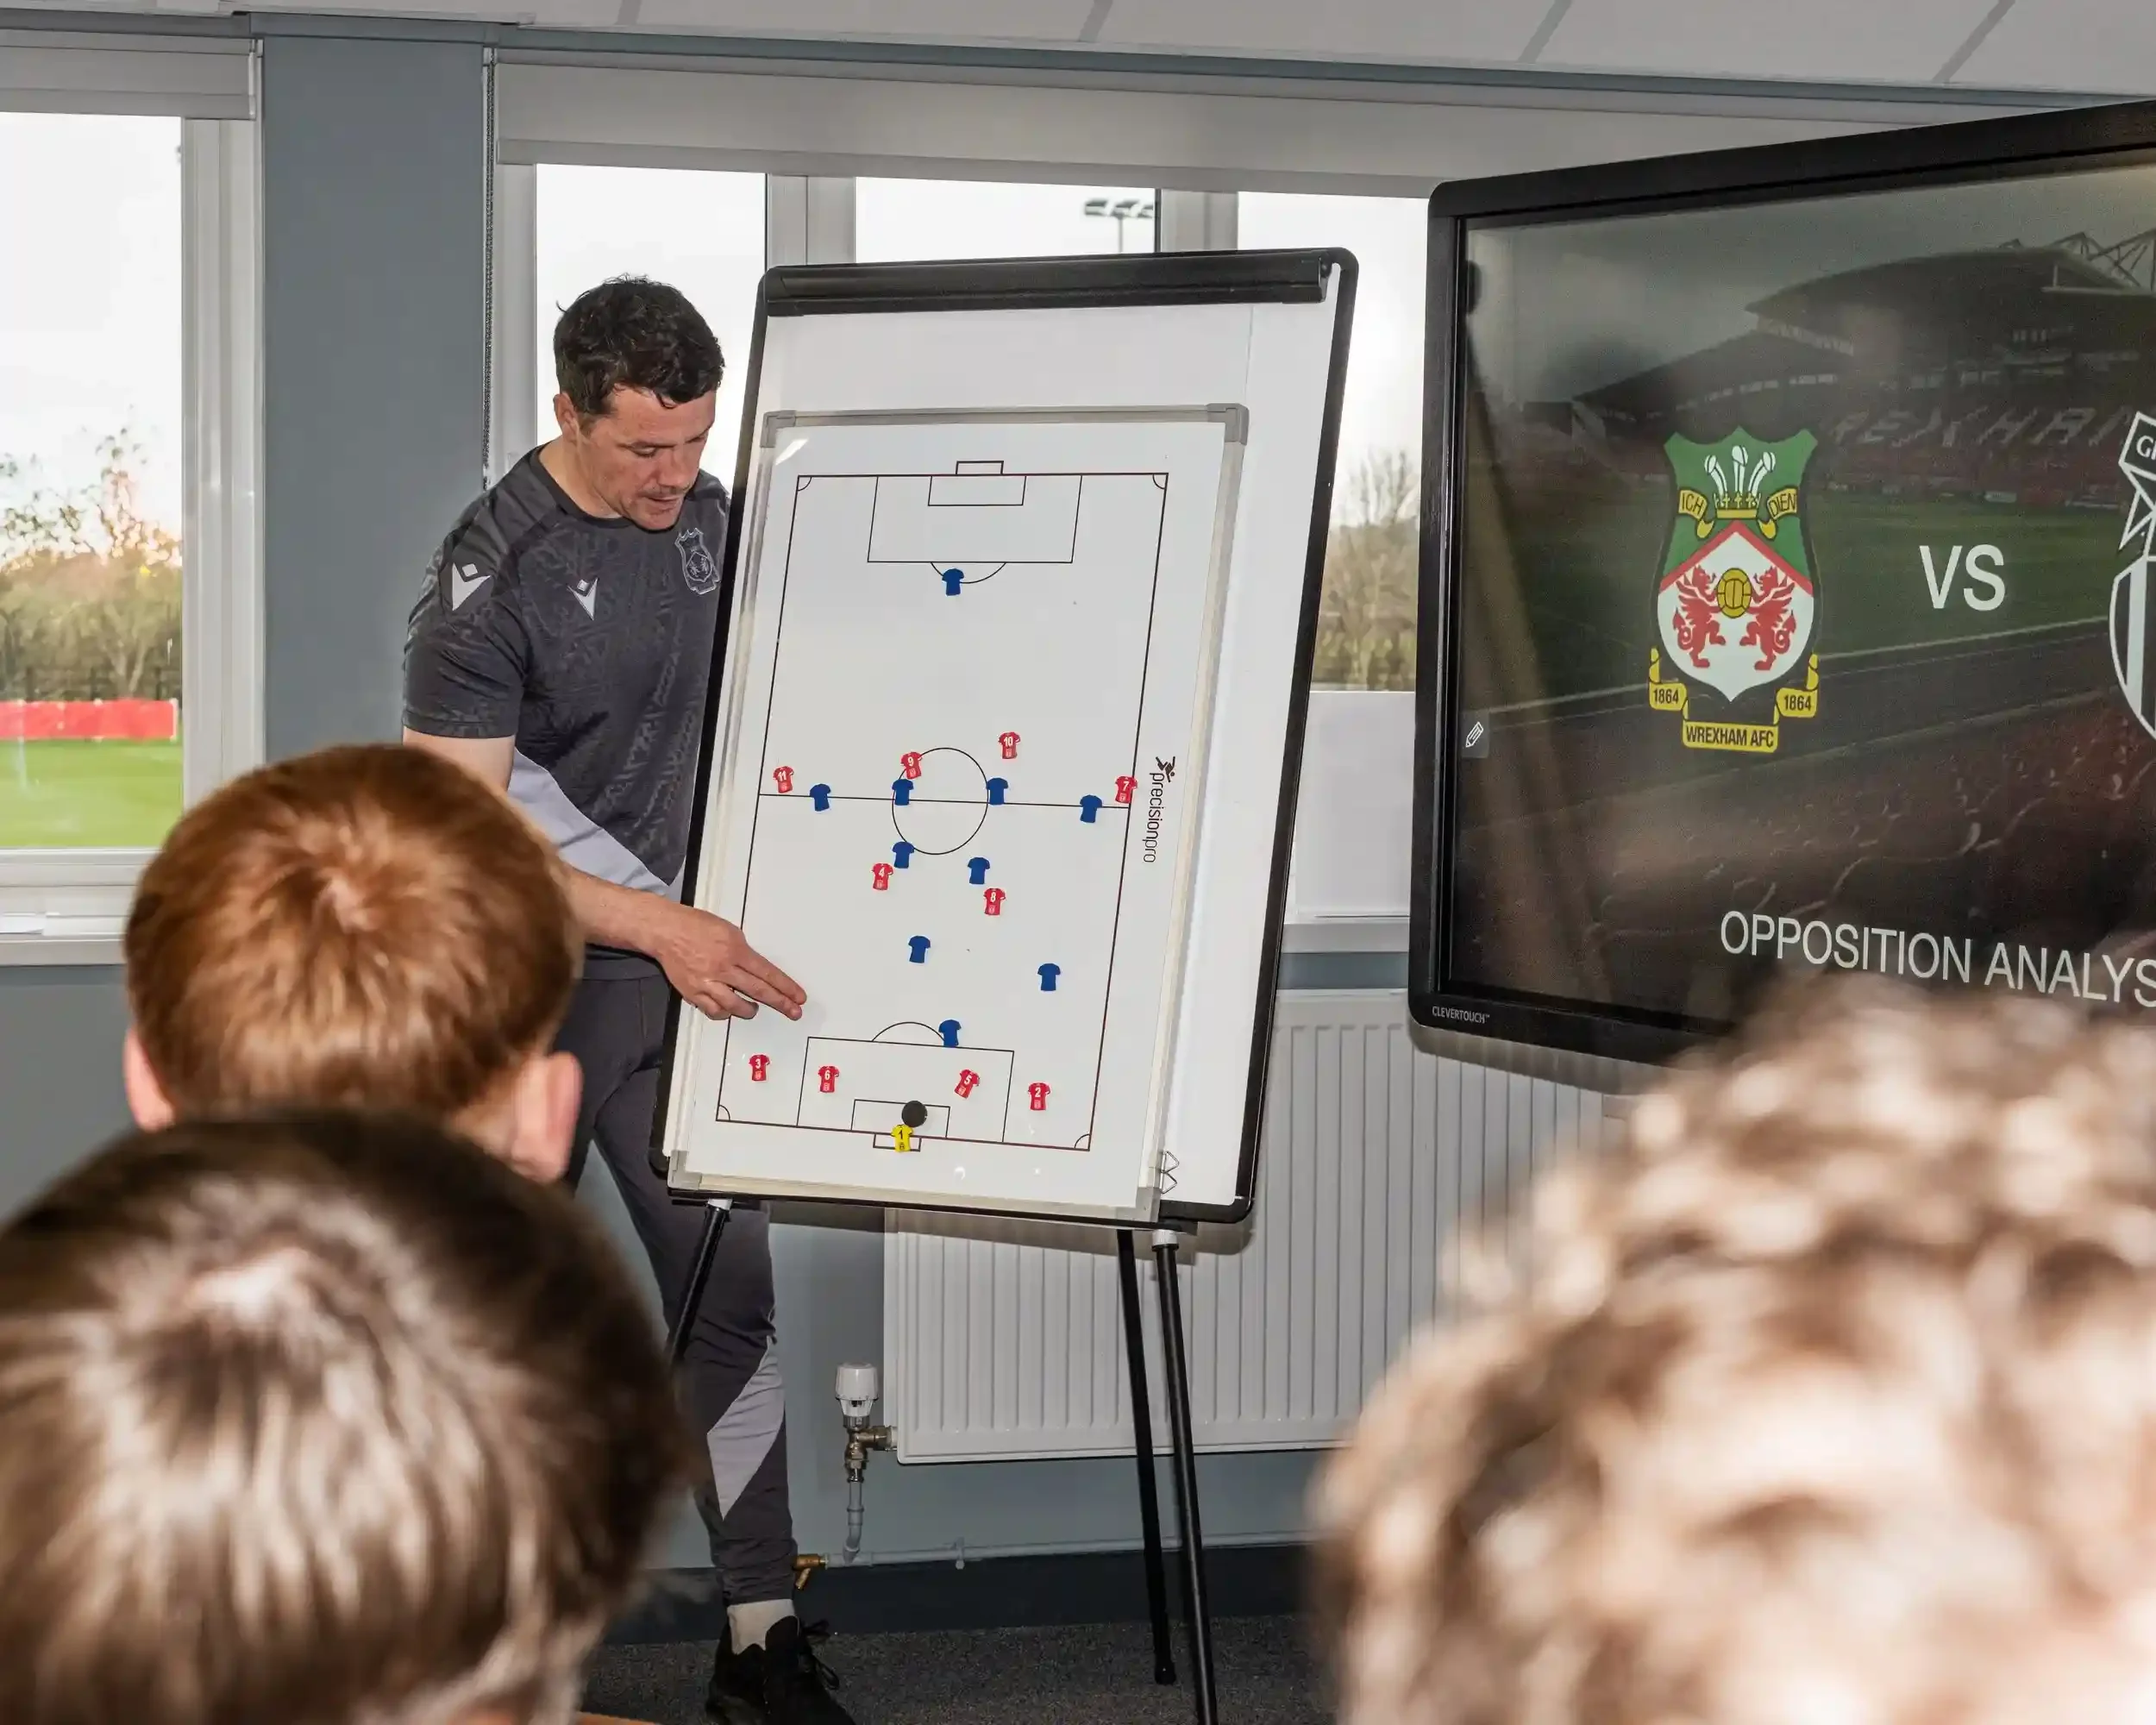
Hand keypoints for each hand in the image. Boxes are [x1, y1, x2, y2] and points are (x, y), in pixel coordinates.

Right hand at [654, 903, 805, 1020]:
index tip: (798, 997)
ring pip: (736, 1006)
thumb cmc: (696, 926)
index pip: (767, 973)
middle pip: (758, 991)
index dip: (785, 987)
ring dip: (750, 1010)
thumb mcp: (729, 930)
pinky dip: (724, 1013)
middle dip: (780, 1003)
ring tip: (755, 1009)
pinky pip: (714, 1010)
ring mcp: (707, 982)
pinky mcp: (693, 992)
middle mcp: (723, 968)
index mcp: (735, 950)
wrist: (666, 930)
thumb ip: (743, 952)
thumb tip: (756, 969)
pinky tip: (729, 1009)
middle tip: (793, 1012)